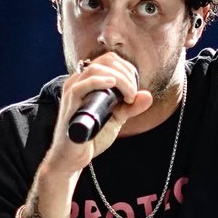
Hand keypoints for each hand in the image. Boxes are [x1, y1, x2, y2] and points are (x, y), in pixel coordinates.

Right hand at [41, 51, 149, 173]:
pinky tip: (112, 84)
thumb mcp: (116, 119)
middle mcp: (78, 81)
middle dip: (126, 74)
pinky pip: (81, 85)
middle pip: (106, 60)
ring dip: (120, 79)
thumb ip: (131, 107)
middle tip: (133, 95)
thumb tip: (148, 95)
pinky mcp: (69, 103)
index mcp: (88, 80)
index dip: (127, 69)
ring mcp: (72, 90)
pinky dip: (99, 81)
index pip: (110, 60)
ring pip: (96, 69)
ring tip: (128, 97)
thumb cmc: (91, 137)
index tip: (134, 89)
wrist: (74, 158)